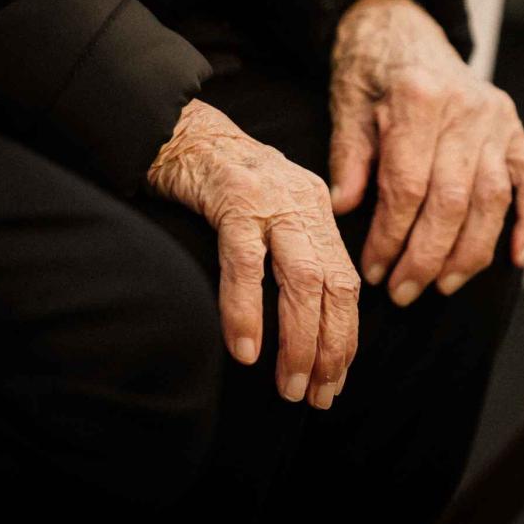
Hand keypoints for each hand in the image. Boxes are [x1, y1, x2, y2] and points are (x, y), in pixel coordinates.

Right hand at [147, 99, 359, 409]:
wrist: (178, 128)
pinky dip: (247, 310)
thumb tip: (305, 317)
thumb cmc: (220, 179)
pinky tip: (246, 350)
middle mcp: (303, 206)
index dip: (345, 335)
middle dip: (332, 348)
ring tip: (290, 386)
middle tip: (319, 396)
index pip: (346, 282)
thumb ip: (292, 249)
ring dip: (301, 339)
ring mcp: (270, 201)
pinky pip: (245, 262)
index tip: (336, 379)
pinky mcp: (232, 199)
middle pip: (335, 285)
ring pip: (302, 279)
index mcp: (316, 211)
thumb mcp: (270, 209)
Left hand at [328, 0, 523, 305]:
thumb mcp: (348, 107)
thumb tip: (347, 209)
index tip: (374, 268)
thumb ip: (349, 158)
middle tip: (403, 291)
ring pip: (492, 200)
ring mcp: (498, 120)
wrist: (404, 32)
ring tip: (443, 285)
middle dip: (426, 256)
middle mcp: (466, 109)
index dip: (390, 236)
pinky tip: (516, 257)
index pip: (408, 186)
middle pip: (452, 201)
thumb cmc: (373, 74)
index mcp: (419, 98)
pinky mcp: (516, 130)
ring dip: (470, 252)